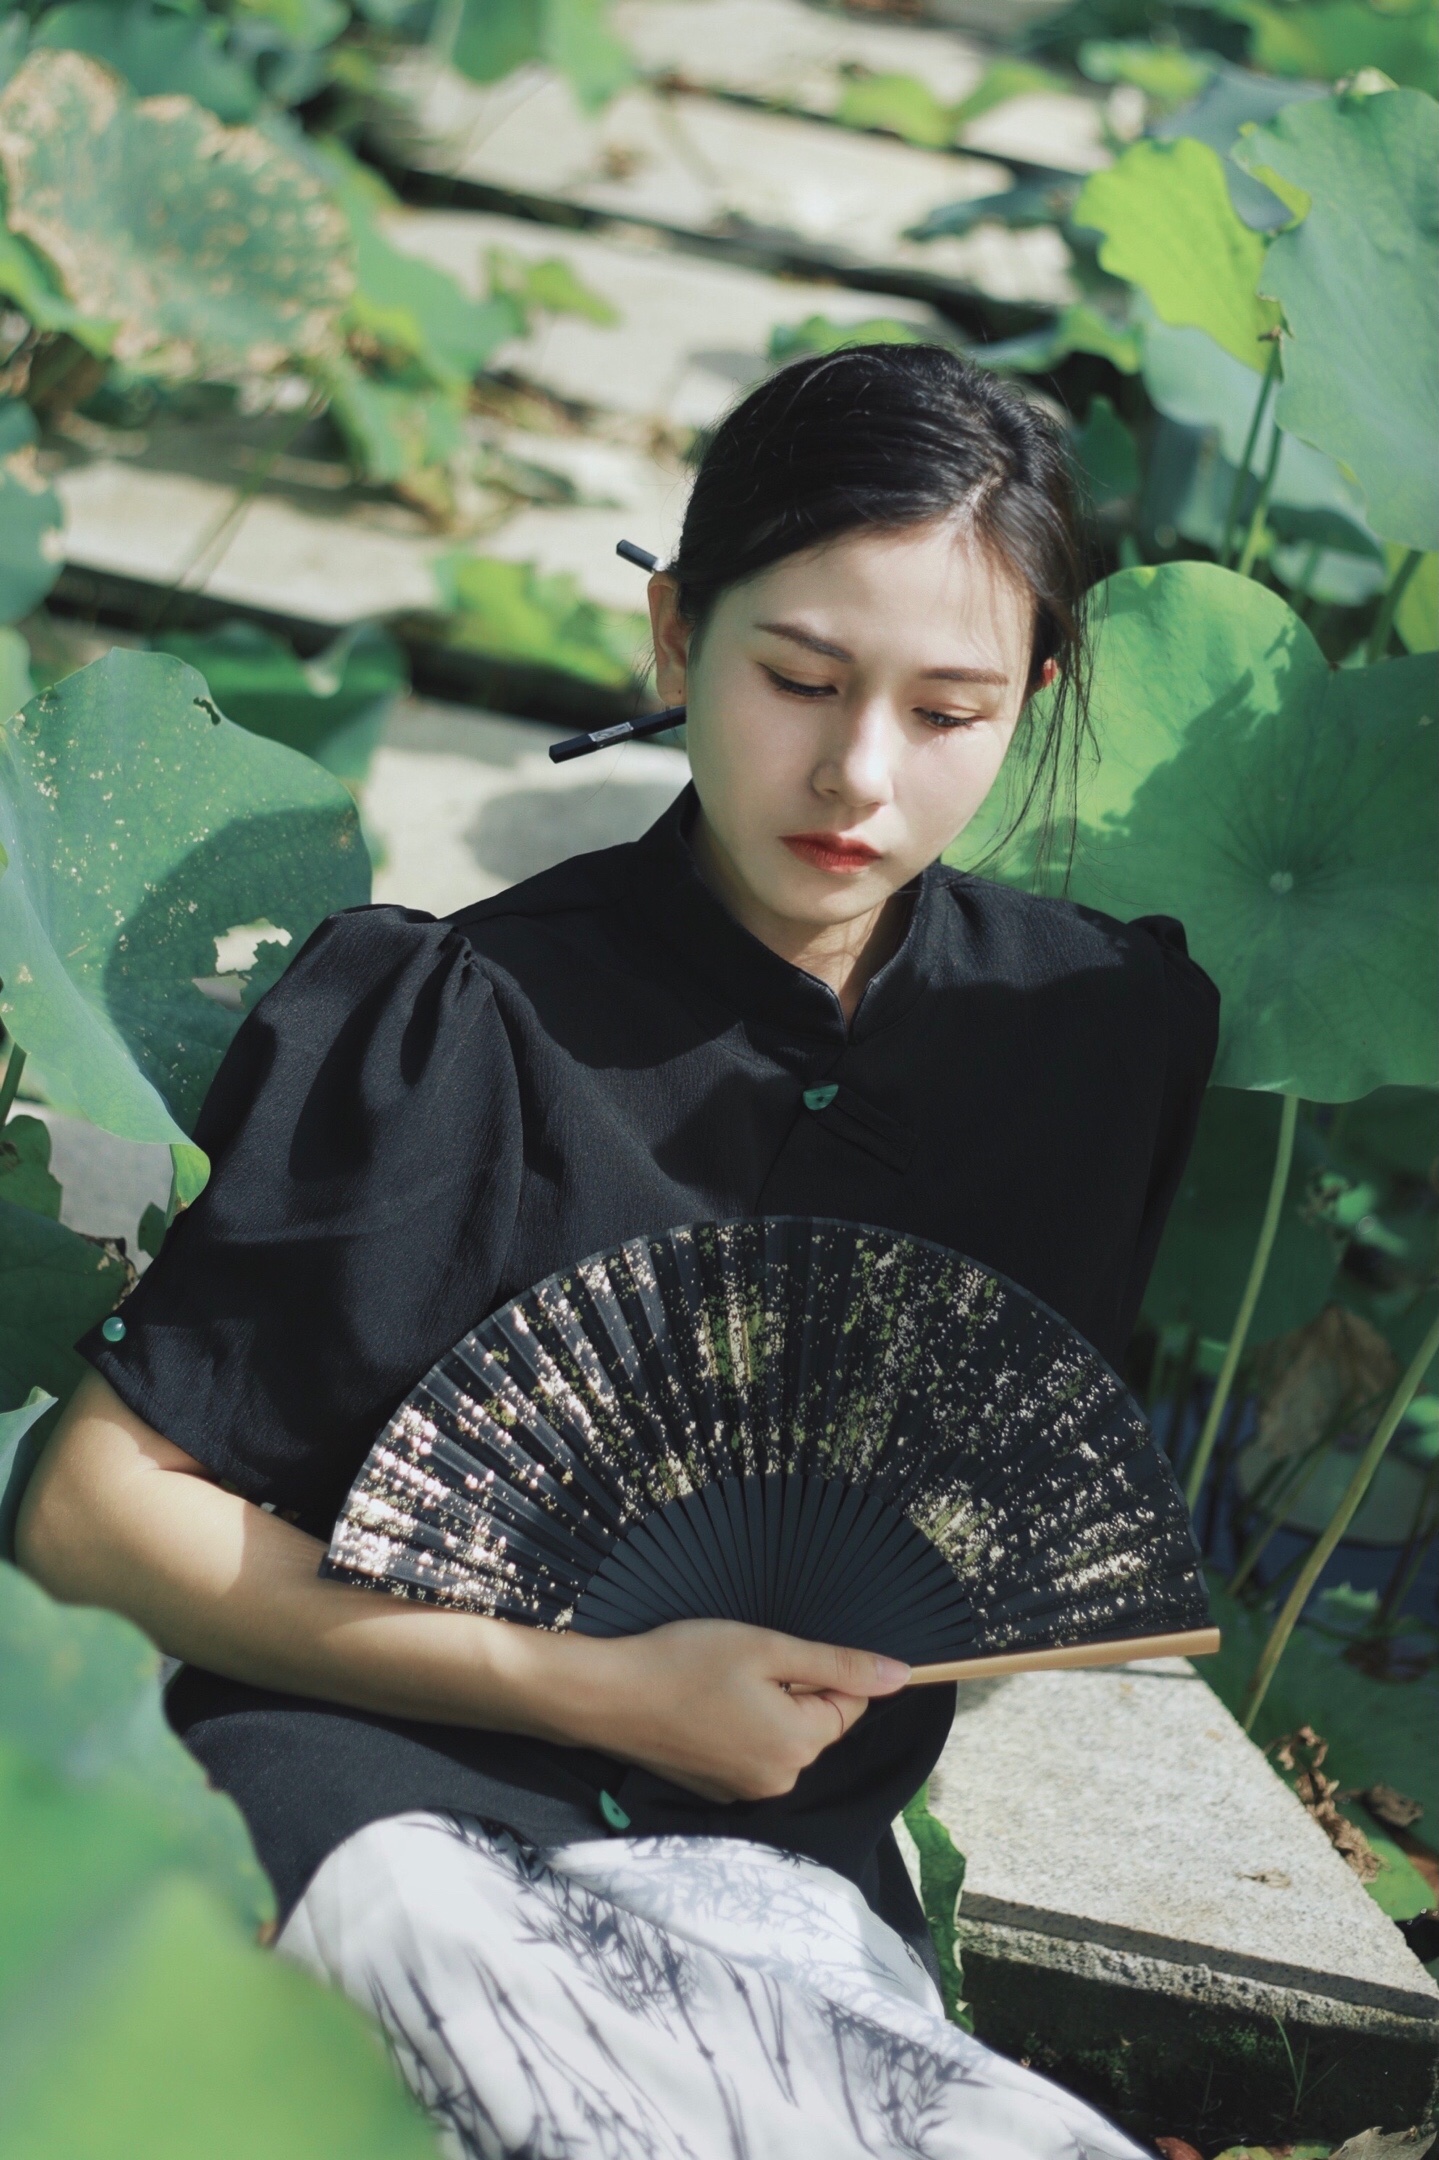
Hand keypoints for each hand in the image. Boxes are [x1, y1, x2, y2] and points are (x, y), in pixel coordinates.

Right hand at [540, 1617, 910, 1803]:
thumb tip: (903, 1676)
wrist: (607, 1697)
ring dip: (766, 1710)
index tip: (774, 1657)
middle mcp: (779, 1782)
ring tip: (718, 1687)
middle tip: (742, 1668)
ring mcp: (745, 1792)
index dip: (819, 1671)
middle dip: (793, 1692)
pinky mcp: (717, 1792)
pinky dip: (740, 1729)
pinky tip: (704, 1708)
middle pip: (816, 1726)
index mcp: (798, 1746)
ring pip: (784, 1739)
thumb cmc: (685, 1662)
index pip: (849, 1705)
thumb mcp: (768, 1649)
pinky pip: (752, 1754)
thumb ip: (839, 1665)